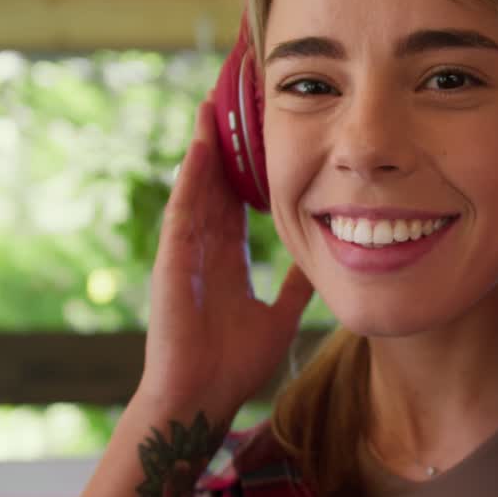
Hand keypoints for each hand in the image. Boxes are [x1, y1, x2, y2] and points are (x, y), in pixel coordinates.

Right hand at [136, 94, 313, 421]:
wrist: (203, 398)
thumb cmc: (233, 365)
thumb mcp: (279, 316)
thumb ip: (295, 287)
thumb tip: (324, 264)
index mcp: (228, 259)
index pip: (238, 200)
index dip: (247, 167)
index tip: (258, 133)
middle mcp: (205, 249)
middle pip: (215, 184)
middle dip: (223, 143)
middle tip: (232, 98)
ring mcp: (186, 253)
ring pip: (196, 188)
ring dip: (203, 147)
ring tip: (211, 105)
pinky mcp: (173, 263)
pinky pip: (183, 212)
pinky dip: (192, 179)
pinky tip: (200, 148)